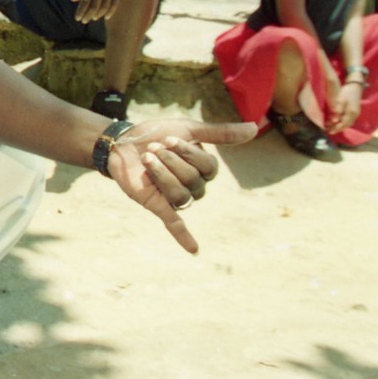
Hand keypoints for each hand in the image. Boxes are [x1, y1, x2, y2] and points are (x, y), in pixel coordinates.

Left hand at [70, 0, 132, 22]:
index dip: (80, 11)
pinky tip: (106, 17)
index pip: (84, 1)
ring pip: (104, 7)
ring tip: (94, 18)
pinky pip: (114, 4)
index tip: (77, 19)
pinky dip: (110, 12)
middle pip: (93, 6)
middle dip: (88, 15)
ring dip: (98, 14)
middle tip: (84, 21)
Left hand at [105, 118, 256, 254]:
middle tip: (153, 148)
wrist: (122, 141)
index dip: (187, 153)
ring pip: (180, 194)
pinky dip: (184, 237)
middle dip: (171, 160)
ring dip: (162, 174)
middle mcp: (193, 186)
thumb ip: (220, 134)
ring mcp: (174, 196)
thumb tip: (255, 128)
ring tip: (148, 159)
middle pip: (193, 181)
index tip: (167, 138)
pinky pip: (175, 224)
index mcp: (203, 170)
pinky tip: (194, 250)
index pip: (208, 167)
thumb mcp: (189, 130)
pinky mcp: (158, 205)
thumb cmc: (157, 134)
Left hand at [327, 81, 362, 133]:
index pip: (343, 124)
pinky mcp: (355, 111)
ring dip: (340, 126)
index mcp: (351, 112)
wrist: (355, 86)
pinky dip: (343, 123)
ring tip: (331, 127)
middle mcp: (355, 115)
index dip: (336, 128)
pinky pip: (349, 120)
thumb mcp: (340, 100)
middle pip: (346, 125)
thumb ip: (338, 111)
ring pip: (348, 123)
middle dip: (337, 129)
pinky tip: (337, 122)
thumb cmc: (346, 92)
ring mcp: (356, 113)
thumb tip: (334, 121)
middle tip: (328, 130)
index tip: (329, 131)